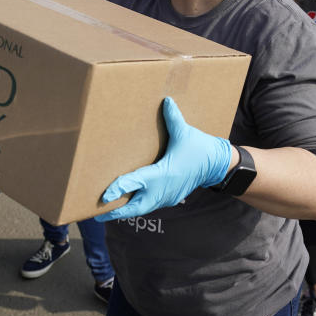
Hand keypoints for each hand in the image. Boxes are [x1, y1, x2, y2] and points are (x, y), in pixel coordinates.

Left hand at [94, 97, 231, 221]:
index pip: (136, 183)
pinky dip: (138, 205)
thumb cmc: (200, 148)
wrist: (218, 165)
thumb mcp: (185, 133)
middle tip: (97, 215)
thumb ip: (173, 118)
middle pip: (135, 206)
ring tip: (108, 211)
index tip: (104, 195)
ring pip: (143, 208)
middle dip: (116, 211)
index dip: (119, 189)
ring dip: (127, 209)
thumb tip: (166, 101)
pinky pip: (151, 205)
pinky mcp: (171, 197)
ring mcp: (167, 196)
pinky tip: (129, 203)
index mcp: (163, 174)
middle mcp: (163, 189)